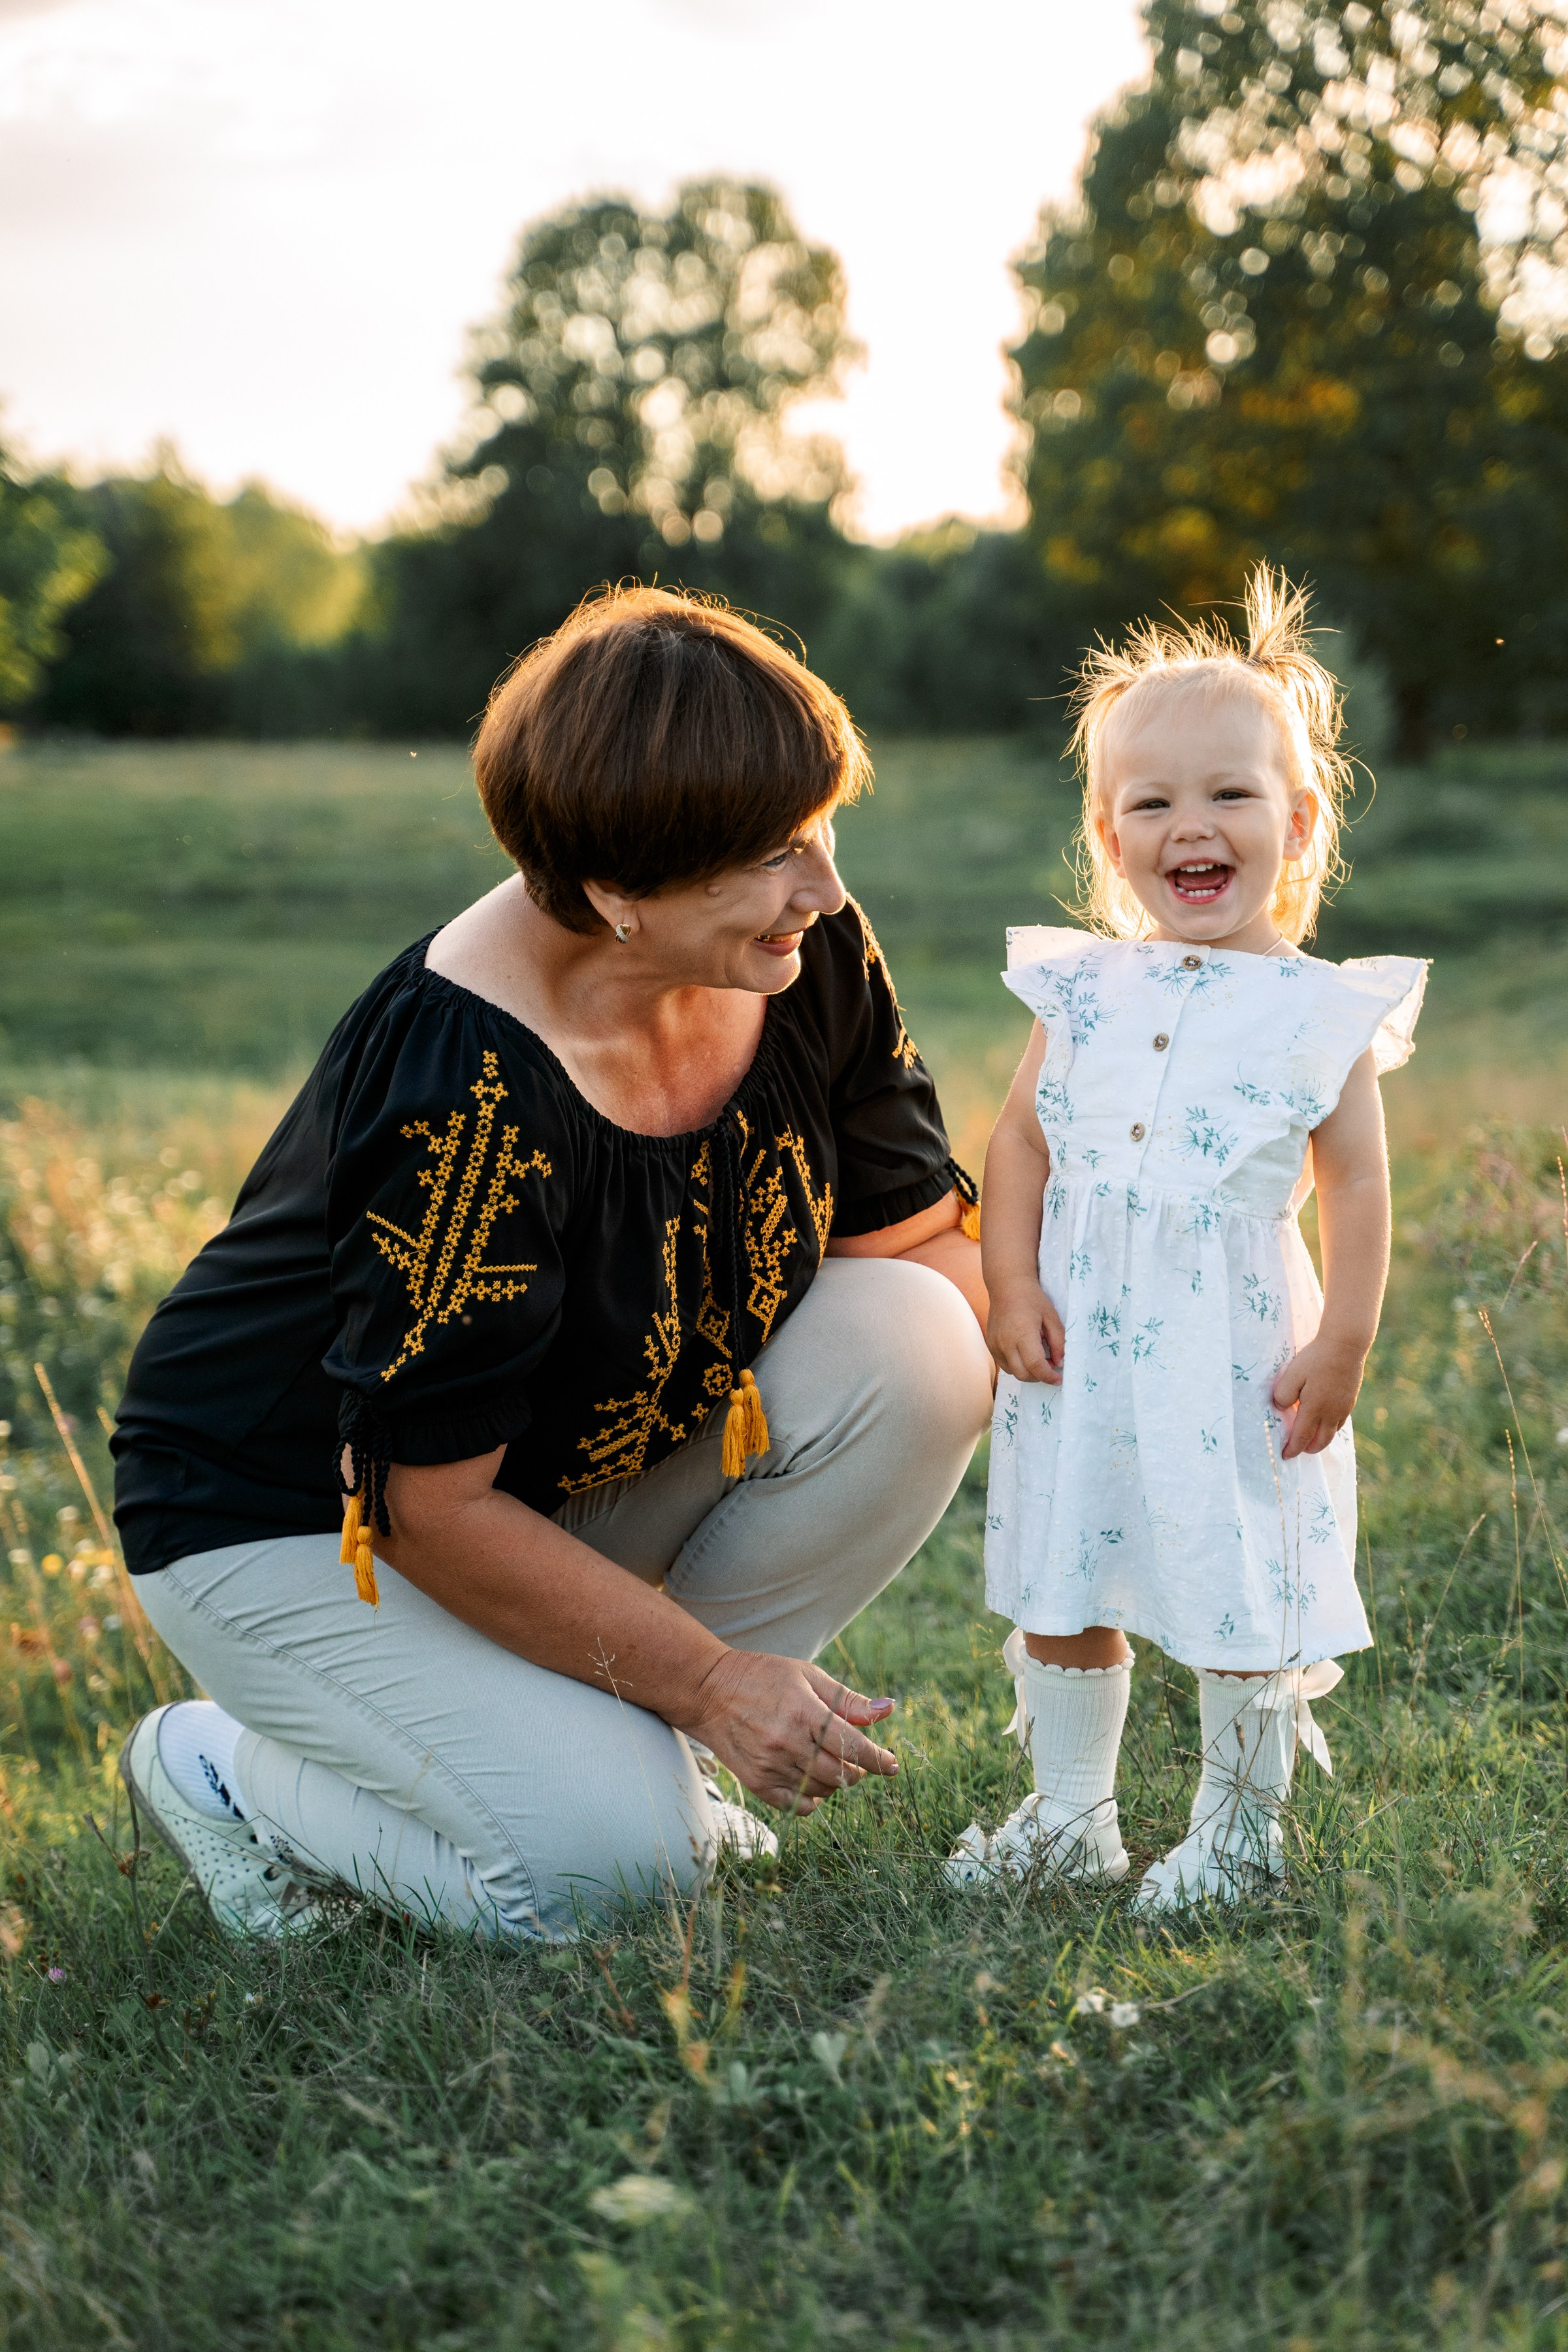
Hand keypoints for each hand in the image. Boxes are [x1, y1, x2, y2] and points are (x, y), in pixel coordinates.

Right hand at [686, 1650, 897, 1814]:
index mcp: (803, 1711)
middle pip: (842, 1774)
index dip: (879, 1759)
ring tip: (829, 1763)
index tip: (892, 1764)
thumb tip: (887, 1709)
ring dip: (836, 1782)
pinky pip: (797, 1806)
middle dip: (857, 1770)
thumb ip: (847, 1699)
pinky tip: (810, 1780)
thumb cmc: (762, 1677)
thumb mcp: (807, 1676)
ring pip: (823, 1791)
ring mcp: (770, 1766)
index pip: (854, 1745)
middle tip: (855, 1759)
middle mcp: (787, 1742)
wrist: (707, 1691)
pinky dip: (812, 1798)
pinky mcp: (756, 1783)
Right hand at [986, 1278, 1064, 1384]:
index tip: (1058, 1379)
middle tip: (1051, 1365)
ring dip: (1028, 1371)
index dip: (1048, 1376)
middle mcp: (1005, 1342)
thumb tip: (1060, 1363)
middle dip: (1039, 1376)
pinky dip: (1018, 1365)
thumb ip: (1059, 1342)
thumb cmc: (1032, 1299)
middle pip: (1023, 1374)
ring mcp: (995, 1345)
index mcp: (1022, 1333)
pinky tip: (1025, 1352)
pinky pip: (1005, 1364)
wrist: (1007, 1286)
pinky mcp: (991, 1346)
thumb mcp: (1052, 1318)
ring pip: (1013, 1372)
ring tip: (1038, 1356)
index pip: (1035, 1365)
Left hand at [1272, 1334, 1367, 1457]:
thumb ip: (1283, 1395)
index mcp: (1314, 1409)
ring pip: (1333, 1432)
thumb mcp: (1292, 1375)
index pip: (1302, 1437)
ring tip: (1311, 1439)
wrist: (1346, 1345)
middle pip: (1321, 1441)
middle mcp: (1331, 1412)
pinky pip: (1340, 1421)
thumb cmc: (1316, 1358)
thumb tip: (1281, 1408)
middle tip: (1298, 1450)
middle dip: (1309, 1449)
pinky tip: (1325, 1421)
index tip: (1285, 1456)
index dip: (1293, 1448)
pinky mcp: (1350, 1399)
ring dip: (1321, 1440)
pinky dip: (1331, 1428)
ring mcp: (1343, 1407)